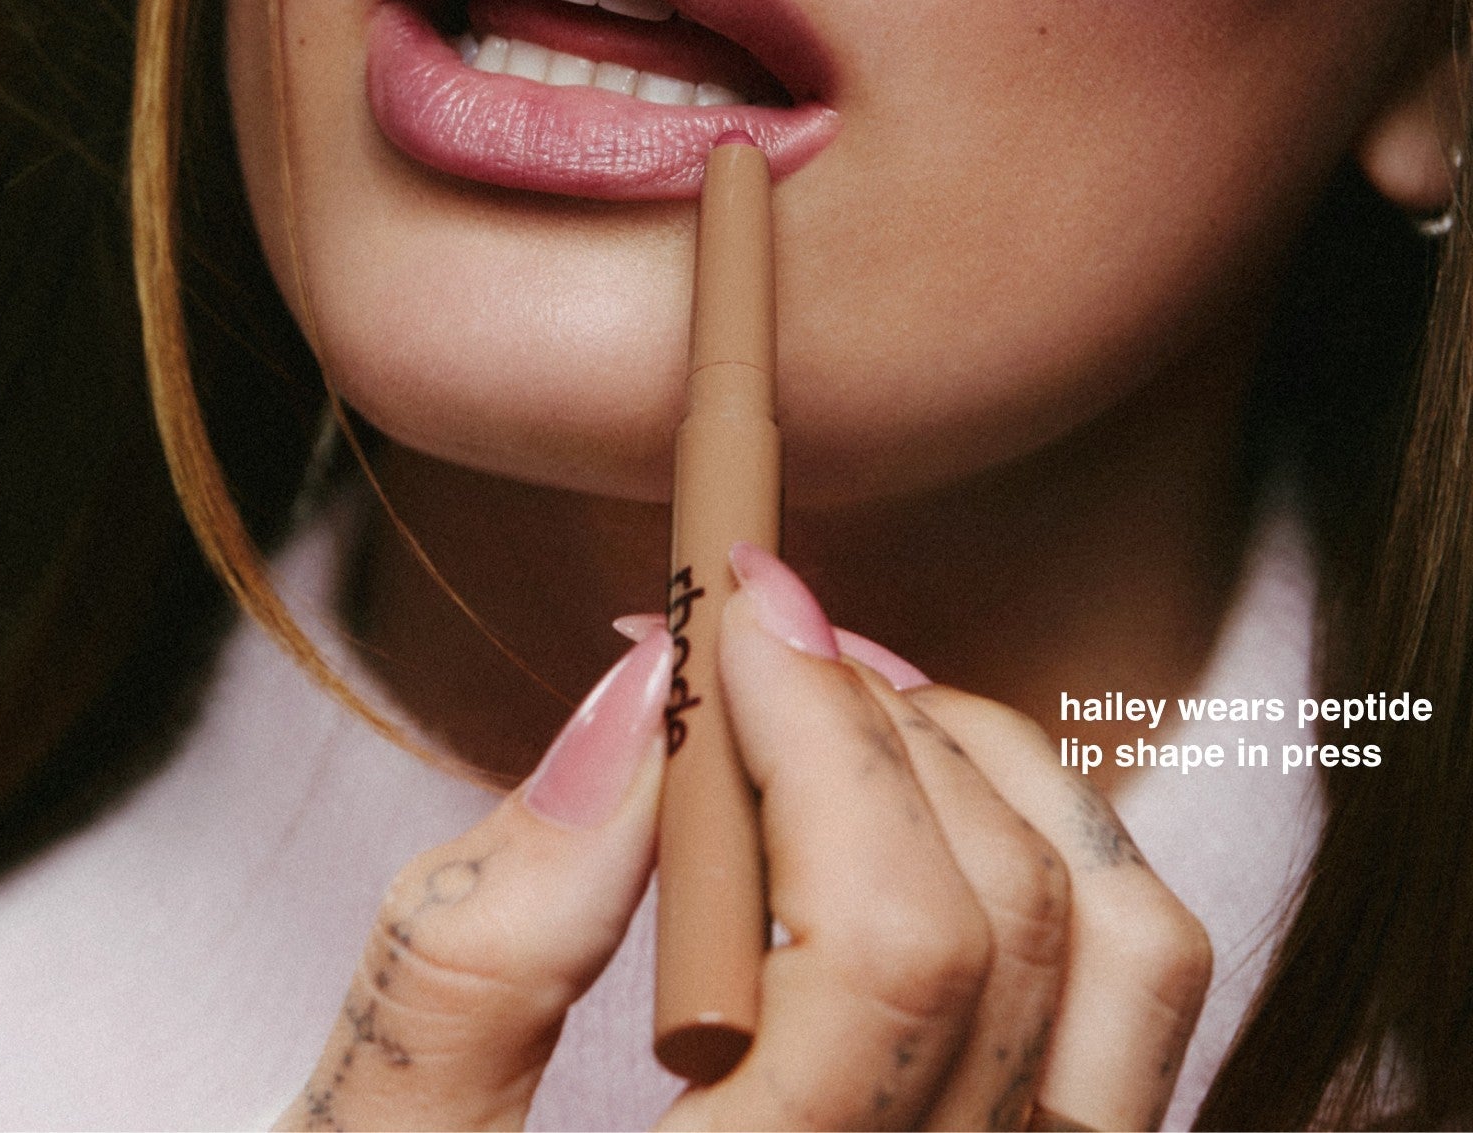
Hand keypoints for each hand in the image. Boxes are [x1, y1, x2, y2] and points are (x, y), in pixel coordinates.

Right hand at [275, 555, 1209, 1130]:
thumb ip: (471, 957)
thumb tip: (631, 701)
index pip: (889, 954)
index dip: (822, 729)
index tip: (729, 601)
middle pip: (1004, 926)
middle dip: (879, 721)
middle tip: (755, 639)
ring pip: (1121, 953)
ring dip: (992, 773)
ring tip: (857, 702)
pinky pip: (1135, 1005)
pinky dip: (1058, 854)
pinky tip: (925, 809)